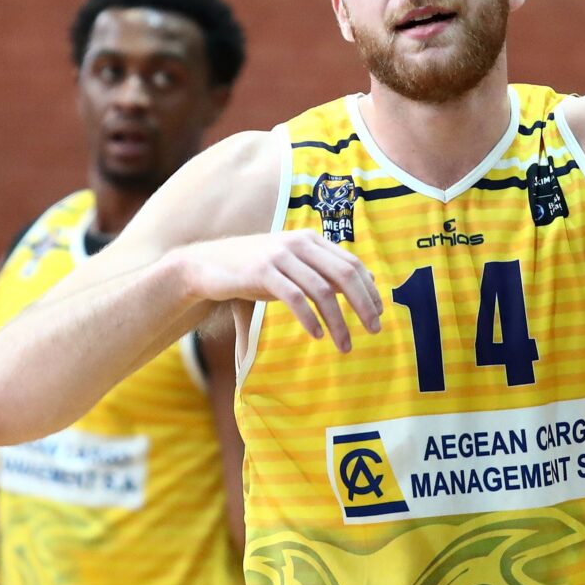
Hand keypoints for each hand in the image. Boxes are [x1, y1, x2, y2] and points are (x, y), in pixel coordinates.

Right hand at [177, 231, 381, 351]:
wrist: (206, 266)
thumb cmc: (253, 269)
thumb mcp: (291, 266)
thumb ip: (321, 271)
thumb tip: (360, 283)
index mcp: (310, 240)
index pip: (352, 263)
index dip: (369, 289)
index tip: (379, 313)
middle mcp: (299, 243)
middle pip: (345, 274)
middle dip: (363, 304)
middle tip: (374, 330)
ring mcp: (280, 256)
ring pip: (323, 291)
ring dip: (339, 321)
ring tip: (345, 344)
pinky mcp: (261, 272)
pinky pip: (295, 298)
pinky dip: (310, 319)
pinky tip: (318, 335)